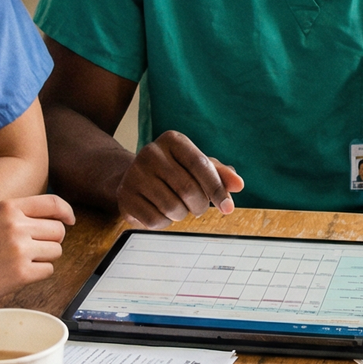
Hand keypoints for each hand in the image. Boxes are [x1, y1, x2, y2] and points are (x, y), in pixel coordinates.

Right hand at [0, 194, 74, 303]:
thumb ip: (18, 214)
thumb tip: (55, 218)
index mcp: (9, 207)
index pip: (52, 203)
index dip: (65, 212)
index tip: (70, 220)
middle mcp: (17, 225)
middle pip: (58, 231)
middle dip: (51, 240)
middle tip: (34, 249)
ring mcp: (20, 249)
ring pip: (56, 251)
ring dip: (44, 257)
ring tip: (21, 260)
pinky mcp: (22, 273)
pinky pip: (48, 270)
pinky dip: (37, 273)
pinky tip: (18, 272)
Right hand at [118, 132, 244, 227]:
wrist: (134, 176)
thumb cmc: (174, 171)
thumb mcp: (197, 166)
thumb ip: (219, 173)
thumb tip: (238, 184)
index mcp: (172, 140)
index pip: (200, 164)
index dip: (217, 188)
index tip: (228, 207)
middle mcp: (150, 153)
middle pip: (187, 188)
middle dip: (200, 205)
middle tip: (198, 208)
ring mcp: (134, 174)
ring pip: (172, 207)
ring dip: (182, 215)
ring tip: (178, 208)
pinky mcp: (124, 196)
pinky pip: (154, 220)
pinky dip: (164, 223)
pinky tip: (162, 213)